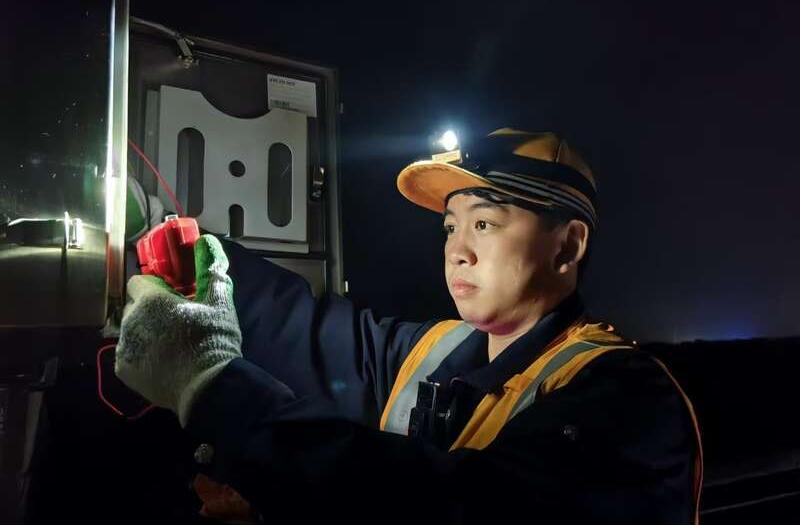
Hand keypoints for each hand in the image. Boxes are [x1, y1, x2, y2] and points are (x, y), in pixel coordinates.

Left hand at [115, 234, 241, 425]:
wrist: (206, 386)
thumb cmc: (213, 339)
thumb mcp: (219, 301)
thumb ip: (211, 269)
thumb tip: (208, 242)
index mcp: (150, 300)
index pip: (139, 281)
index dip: (156, 286)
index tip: (174, 296)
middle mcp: (129, 320)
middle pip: (134, 306)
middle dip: (150, 309)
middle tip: (176, 320)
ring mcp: (124, 346)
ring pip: (130, 330)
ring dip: (145, 331)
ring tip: (171, 344)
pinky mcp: (123, 370)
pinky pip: (129, 353)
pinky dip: (141, 354)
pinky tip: (162, 360)